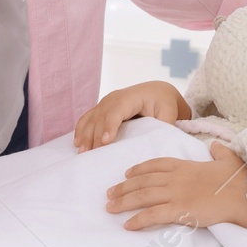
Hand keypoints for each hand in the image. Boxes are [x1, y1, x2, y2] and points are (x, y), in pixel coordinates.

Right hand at [74, 81, 190, 150]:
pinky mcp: (102, 108)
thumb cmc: (163, 102)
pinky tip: (77, 142)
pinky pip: (88, 117)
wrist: (156, 92)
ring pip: (92, 118)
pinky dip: (81, 129)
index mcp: (132, 97)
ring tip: (81, 152)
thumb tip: (159, 141)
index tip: (105, 141)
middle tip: (89, 155)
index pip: (117, 110)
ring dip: (84, 134)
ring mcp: (106, 102)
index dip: (110, 125)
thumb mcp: (169, 112)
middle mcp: (115, 97)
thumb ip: (165, 125)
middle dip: (94, 136)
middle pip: (101, 117)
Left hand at [105, 140, 246, 229]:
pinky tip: (127, 225)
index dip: (139, 169)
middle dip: (123, 187)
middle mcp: (176, 178)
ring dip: (123, 202)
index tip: (126, 173)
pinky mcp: (180, 210)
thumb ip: (220, 152)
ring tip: (110, 207)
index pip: (156, 165)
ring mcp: (176, 194)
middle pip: (143, 181)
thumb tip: (217, 146)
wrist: (244, 195)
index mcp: (185, 165)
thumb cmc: (239, 180)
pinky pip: (153, 215)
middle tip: (109, 193)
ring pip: (143, 197)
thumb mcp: (228, 160)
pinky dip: (138, 220)